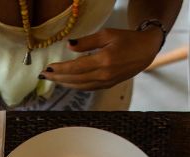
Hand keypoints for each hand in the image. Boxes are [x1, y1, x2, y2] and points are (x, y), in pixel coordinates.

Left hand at [43, 27, 163, 90]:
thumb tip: (69, 46)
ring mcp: (106, 82)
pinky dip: (75, 85)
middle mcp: (104, 75)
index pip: (76, 68)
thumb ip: (87, 41)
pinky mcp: (108, 85)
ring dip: (65, 83)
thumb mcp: (107, 35)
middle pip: (75, 79)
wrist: (145, 51)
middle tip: (44, 75)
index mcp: (104, 61)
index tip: (48, 68)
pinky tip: (68, 82)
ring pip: (80, 86)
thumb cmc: (127, 40)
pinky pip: (87, 88)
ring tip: (53, 79)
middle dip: (58, 78)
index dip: (60, 69)